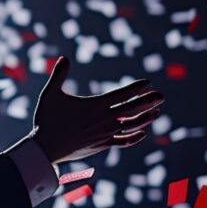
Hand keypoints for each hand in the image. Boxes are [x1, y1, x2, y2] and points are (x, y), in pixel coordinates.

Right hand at [31, 57, 163, 163]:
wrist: (45, 149)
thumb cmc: (46, 121)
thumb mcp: (50, 95)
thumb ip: (59, 75)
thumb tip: (64, 58)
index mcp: (96, 105)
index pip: (123, 94)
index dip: (137, 88)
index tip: (147, 83)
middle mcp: (105, 119)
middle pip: (134, 108)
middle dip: (150, 101)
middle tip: (161, 96)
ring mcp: (105, 133)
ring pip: (133, 125)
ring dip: (147, 118)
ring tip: (157, 113)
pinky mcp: (102, 145)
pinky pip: (124, 141)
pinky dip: (135, 137)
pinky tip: (142, 133)